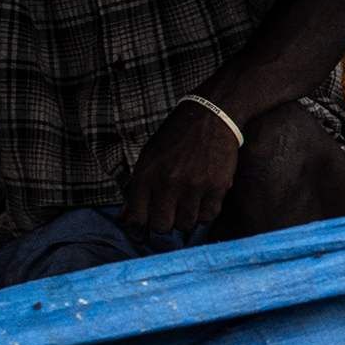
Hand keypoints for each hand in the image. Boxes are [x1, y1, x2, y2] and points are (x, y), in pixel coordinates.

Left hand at [121, 99, 240, 234]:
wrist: (209, 117)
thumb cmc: (175, 138)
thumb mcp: (148, 158)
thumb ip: (137, 189)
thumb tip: (127, 220)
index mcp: (146, 175)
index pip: (137, 219)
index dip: (140, 227)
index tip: (146, 225)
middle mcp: (168, 183)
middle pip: (162, 227)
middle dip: (164, 224)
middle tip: (170, 214)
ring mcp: (194, 186)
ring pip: (186, 225)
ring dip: (186, 219)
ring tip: (188, 205)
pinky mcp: (217, 186)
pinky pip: (208, 216)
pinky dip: (205, 212)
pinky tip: (203, 200)